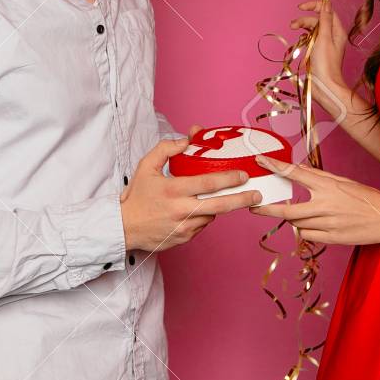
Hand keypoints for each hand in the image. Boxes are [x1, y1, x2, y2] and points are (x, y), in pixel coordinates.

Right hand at [120, 130, 262, 252]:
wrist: (123, 227)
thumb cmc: (137, 196)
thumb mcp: (146, 166)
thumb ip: (166, 149)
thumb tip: (187, 140)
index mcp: (173, 190)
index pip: (207, 183)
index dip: (228, 179)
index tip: (243, 175)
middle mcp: (181, 210)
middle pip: (220, 206)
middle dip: (242, 199)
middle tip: (256, 195)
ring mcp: (184, 227)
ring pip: (212, 215)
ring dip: (217, 206)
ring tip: (214, 197)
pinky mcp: (184, 239)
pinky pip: (202, 225)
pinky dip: (203, 216)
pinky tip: (194, 209)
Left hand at [249, 154, 379, 247]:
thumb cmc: (366, 198)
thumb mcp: (343, 181)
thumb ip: (318, 176)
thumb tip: (298, 170)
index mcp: (328, 186)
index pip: (294, 173)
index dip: (275, 166)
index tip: (261, 161)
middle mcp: (325, 205)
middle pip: (287, 210)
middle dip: (267, 209)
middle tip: (253, 206)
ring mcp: (328, 224)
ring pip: (296, 224)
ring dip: (292, 218)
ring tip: (298, 213)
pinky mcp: (332, 239)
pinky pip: (308, 236)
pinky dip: (305, 230)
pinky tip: (312, 224)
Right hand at [291, 0, 349, 115]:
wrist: (324, 86)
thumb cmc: (325, 64)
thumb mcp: (324, 39)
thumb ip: (325, 20)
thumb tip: (327, 3)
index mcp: (337, 31)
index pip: (327, 11)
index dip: (315, 6)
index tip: (301, 7)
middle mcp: (332, 36)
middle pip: (317, 20)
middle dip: (305, 19)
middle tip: (292, 25)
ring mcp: (324, 44)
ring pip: (312, 29)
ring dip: (302, 27)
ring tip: (292, 29)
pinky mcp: (317, 52)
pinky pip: (310, 39)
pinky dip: (303, 38)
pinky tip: (299, 42)